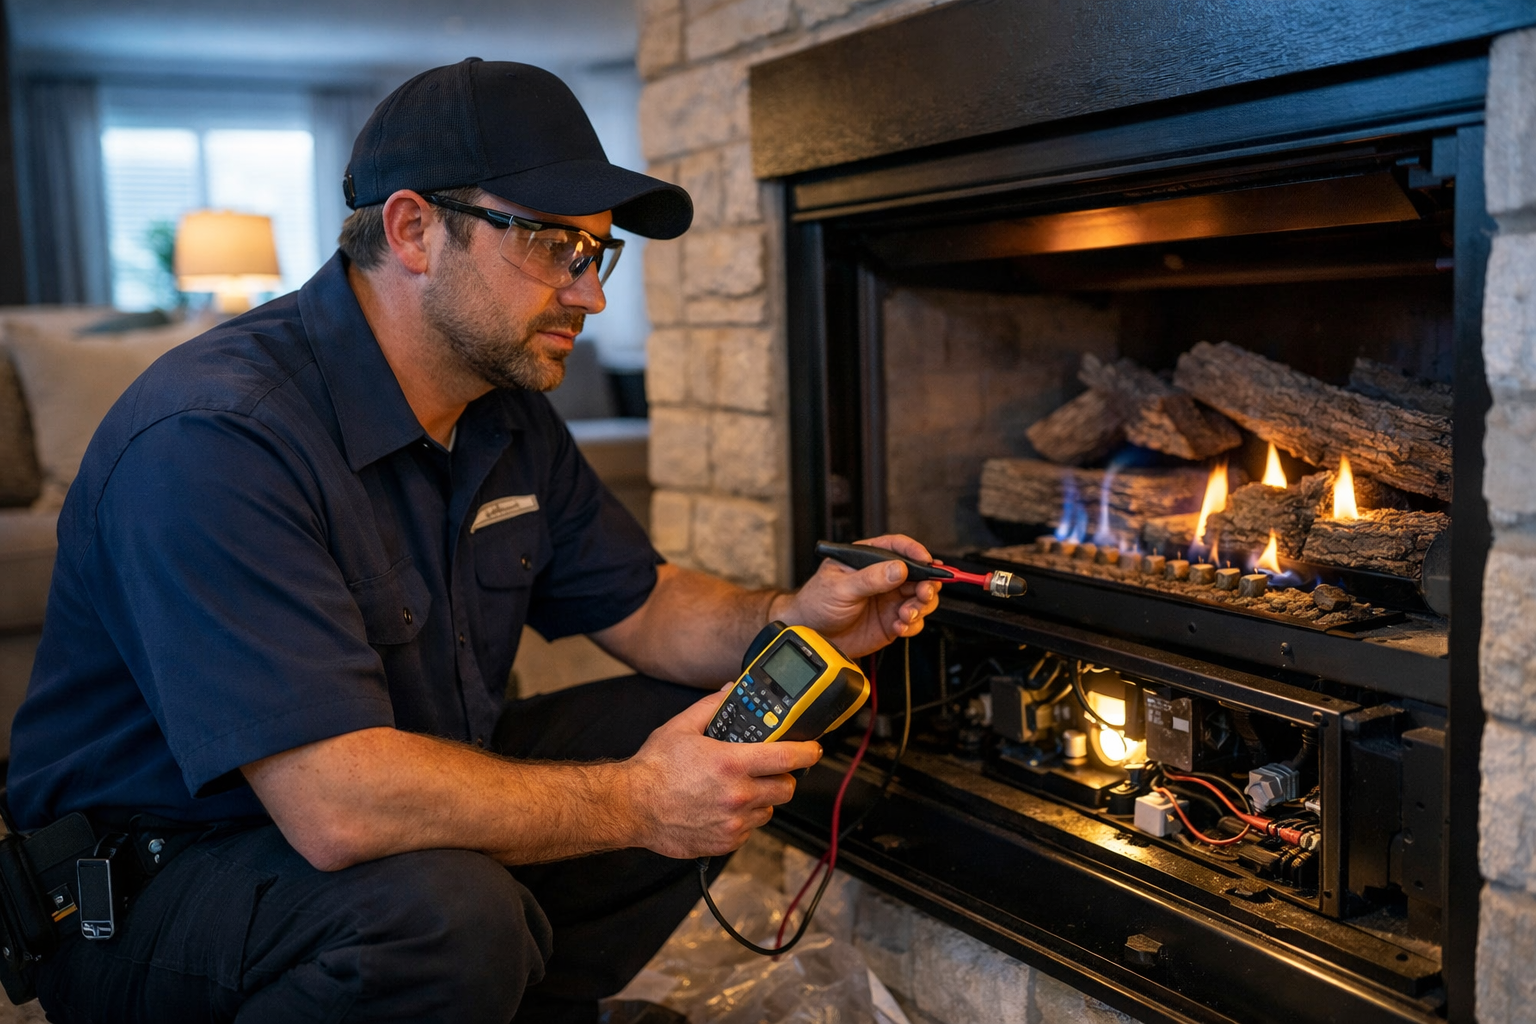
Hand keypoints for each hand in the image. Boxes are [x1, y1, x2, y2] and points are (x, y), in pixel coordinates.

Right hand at [624, 687, 822, 858]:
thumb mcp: (682, 727)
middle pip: (786, 788)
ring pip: (768, 810)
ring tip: (736, 789)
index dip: (808, 752)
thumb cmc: (654, 768)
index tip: (814, 749)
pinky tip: (721, 808)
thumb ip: (713, 707)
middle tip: (768, 770)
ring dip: (761, 799)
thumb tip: (732, 691)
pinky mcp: (725, 843)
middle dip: (782, 777)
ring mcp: (733, 823)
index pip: (788, 757)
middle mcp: (738, 795)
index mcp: (732, 763)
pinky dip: (743, 819)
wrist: (631, 807)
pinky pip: (749, 830)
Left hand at [774, 533, 941, 657]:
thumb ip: (870, 579)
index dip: (915, 552)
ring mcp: (889, 600)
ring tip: (907, 614)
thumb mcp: (840, 588)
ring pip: (920, 598)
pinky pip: (914, 621)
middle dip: (926, 583)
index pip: (897, 547)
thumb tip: (897, 569)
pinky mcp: (891, 621)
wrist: (811, 635)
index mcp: (868, 560)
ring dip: (921, 606)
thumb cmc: (816, 603)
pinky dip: (912, 625)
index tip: (926, 561)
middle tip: (923, 593)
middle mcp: (882, 578)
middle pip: (917, 574)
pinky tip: (900, 626)